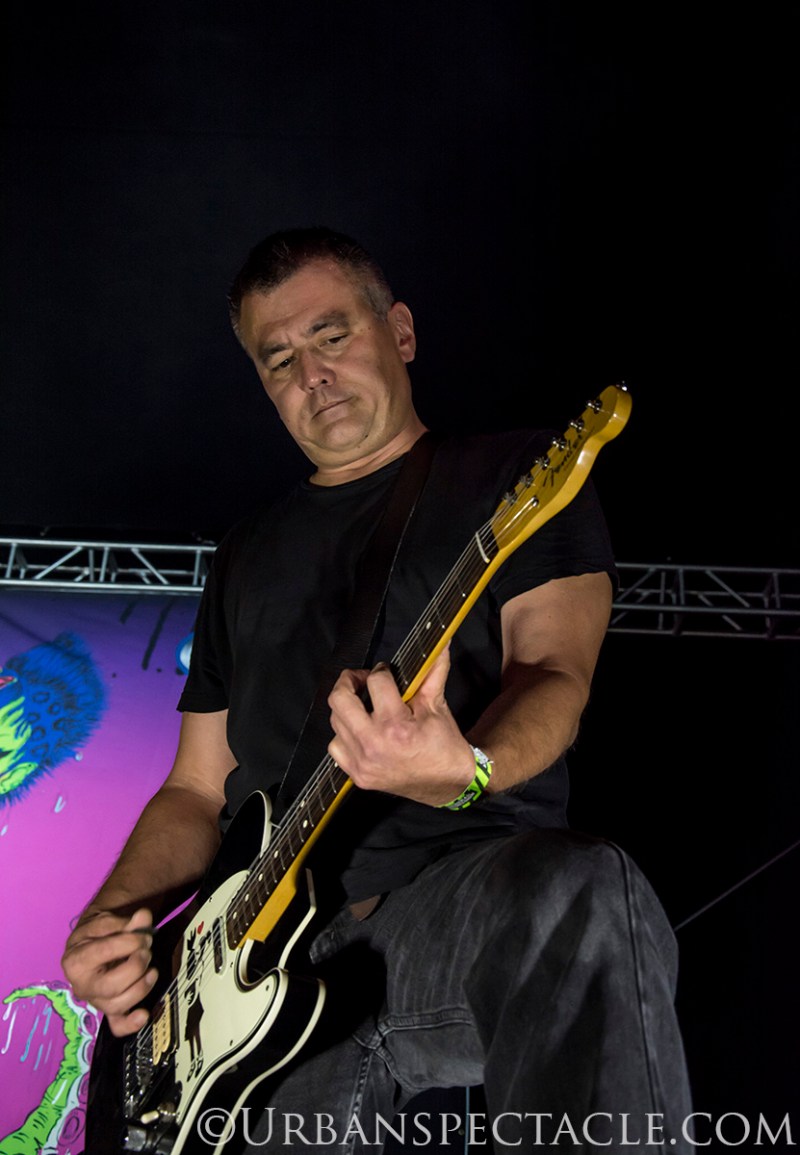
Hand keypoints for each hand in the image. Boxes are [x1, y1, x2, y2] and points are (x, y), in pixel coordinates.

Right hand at [61, 907, 156, 1036]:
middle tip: (147, 951)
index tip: (143, 935)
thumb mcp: (106, 921)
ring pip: (117, 1005)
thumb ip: (125, 921)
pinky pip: (117, 1025)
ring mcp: (95, 1000)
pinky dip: (130, 1024)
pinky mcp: (108, 1009)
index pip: (103, 952)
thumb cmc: (99, 933)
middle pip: (111, 985)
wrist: (92, 943)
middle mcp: (81, 986)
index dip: (129, 942)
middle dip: (136, 966)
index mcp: (75, 960)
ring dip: (141, 988)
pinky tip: (144, 1014)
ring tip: (153, 971)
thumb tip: (144, 917)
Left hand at [327, 645, 476, 806]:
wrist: (448, 783)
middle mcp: (373, 745)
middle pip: (340, 699)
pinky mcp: (357, 775)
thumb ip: (434, 671)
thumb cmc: (444, 745)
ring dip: (347, 708)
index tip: (385, 672)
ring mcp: (362, 763)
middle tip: (361, 679)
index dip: (381, 671)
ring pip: (335, 721)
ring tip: (364, 705)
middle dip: (349, 681)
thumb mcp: (437, 706)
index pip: (375, 682)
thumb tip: (441, 644)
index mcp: (396, 727)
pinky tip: (359, 729)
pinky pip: (335, 746)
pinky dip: (344, 734)